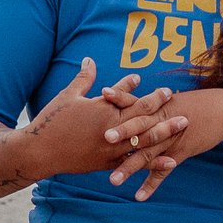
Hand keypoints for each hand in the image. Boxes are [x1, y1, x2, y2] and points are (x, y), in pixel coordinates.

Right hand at [11, 60, 167, 181]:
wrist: (38, 152)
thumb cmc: (51, 121)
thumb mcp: (67, 96)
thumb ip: (83, 78)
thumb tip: (90, 59)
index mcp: (102, 110)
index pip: (130, 98)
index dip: (147, 92)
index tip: (161, 87)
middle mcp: (110, 129)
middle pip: (143, 117)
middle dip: (162, 108)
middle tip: (179, 101)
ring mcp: (110, 148)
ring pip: (144, 139)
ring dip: (166, 131)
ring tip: (183, 125)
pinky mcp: (107, 164)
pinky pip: (135, 163)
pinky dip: (154, 162)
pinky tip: (172, 160)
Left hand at [105, 87, 222, 200]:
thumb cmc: (191, 104)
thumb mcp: (169, 100)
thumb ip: (144, 103)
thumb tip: (119, 98)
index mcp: (156, 107)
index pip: (136, 101)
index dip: (120, 98)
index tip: (101, 94)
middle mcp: (161, 123)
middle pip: (140, 127)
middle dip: (123, 132)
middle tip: (104, 139)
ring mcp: (170, 139)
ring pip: (147, 155)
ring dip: (130, 168)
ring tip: (112, 181)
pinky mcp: (180, 153)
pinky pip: (163, 171)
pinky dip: (151, 185)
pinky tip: (139, 197)